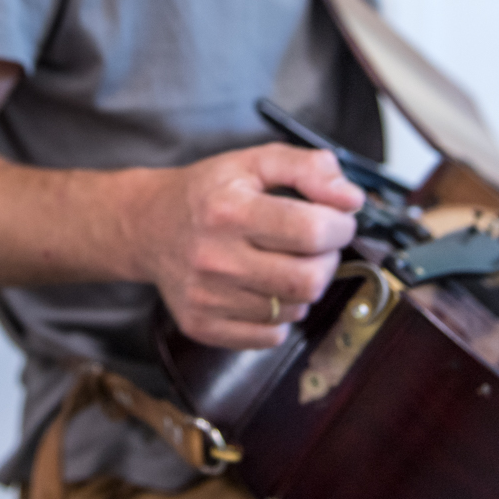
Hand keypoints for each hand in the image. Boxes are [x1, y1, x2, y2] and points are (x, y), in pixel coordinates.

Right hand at [136, 143, 364, 349]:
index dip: (340, 226)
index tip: (335, 220)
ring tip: (283, 263)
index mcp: (229, 210)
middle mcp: (214, 257)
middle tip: (315, 246)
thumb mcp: (255, 161)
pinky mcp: (202, 325)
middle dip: (327, 261)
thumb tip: (350, 200)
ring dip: (301, 287)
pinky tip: (264, 289)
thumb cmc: (208, 193)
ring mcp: (206, 297)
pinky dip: (279, 315)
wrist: (148, 226)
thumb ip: (309, 168)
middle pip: (308, 280)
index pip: (313, 231)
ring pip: (293, 310)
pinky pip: (269, 336)